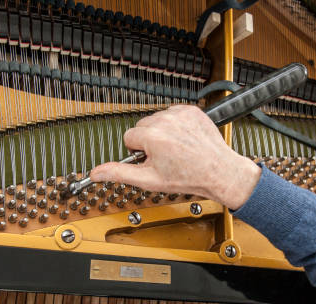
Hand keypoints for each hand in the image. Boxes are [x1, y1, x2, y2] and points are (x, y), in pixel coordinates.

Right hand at [90, 105, 260, 209]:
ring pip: (157, 119)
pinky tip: (184, 139)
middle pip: (142, 126)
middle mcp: (166, 121)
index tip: (152, 160)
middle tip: (165, 157)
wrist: (219, 171)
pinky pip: (173, 113)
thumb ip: (120, 173)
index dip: (139, 152)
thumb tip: (96, 173)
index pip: (129, 137)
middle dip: (149, 141)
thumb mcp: (149, 180)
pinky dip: (176, 125)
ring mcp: (180, 114)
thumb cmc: (188, 177)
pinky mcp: (191, 110)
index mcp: (153, 137)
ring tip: (176, 149)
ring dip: (162, 132)